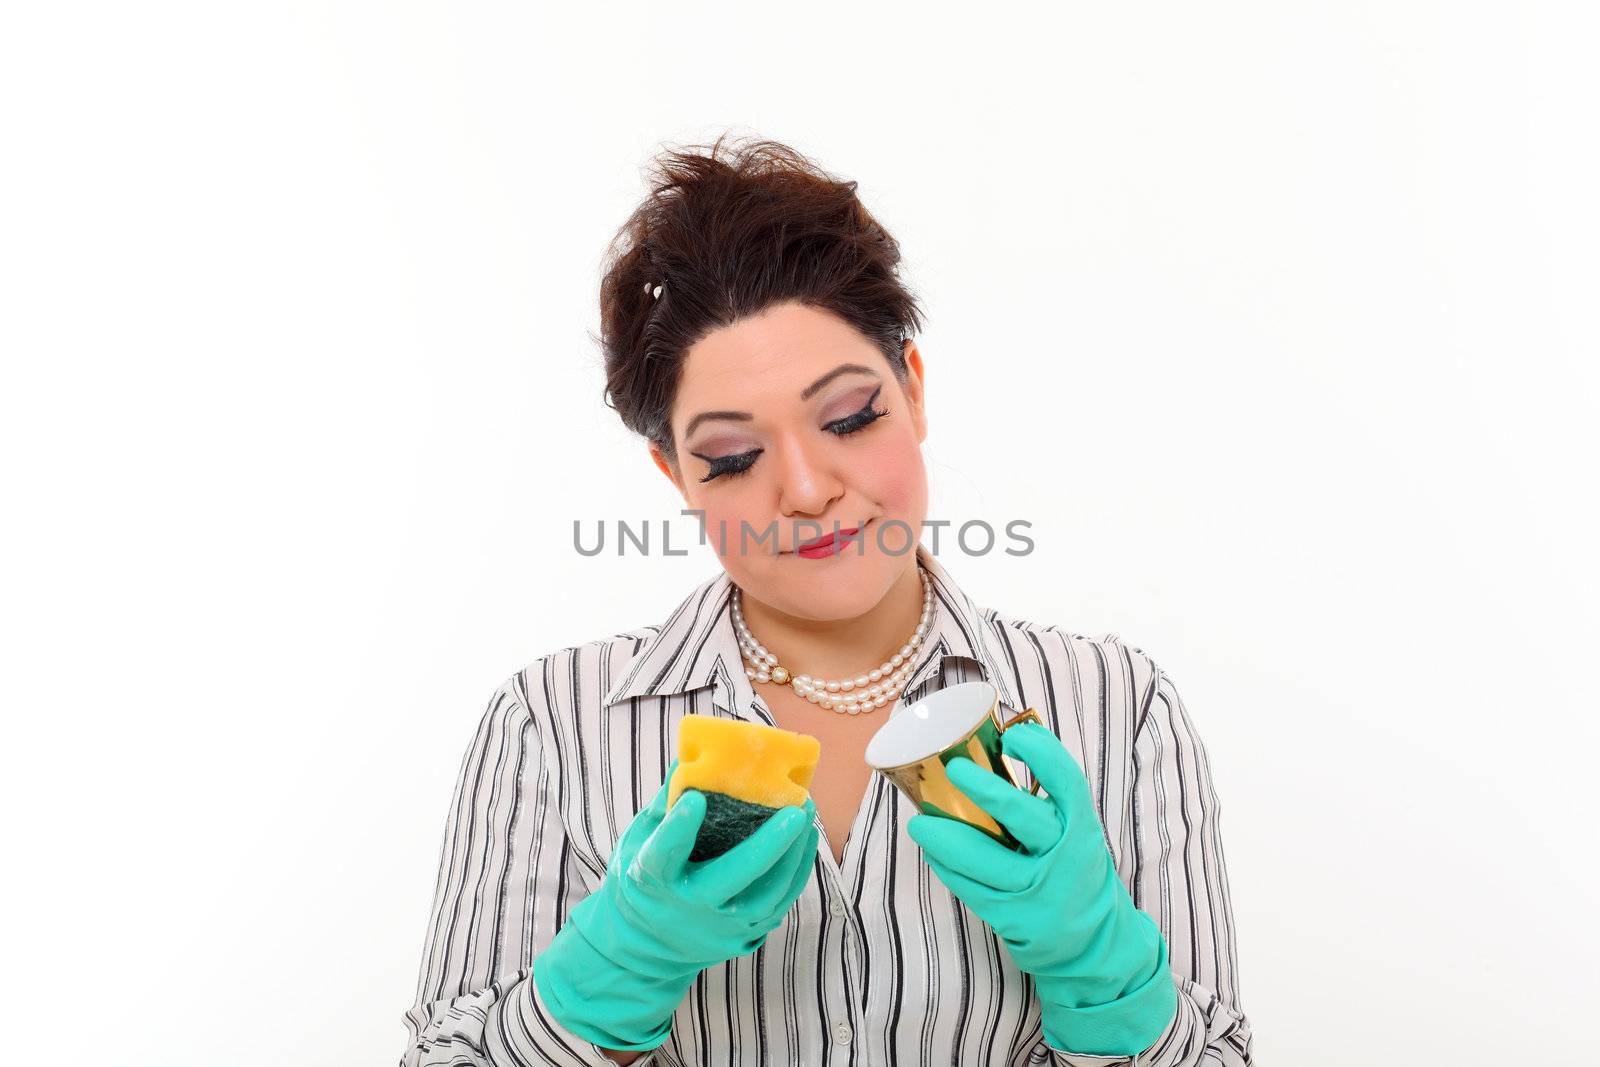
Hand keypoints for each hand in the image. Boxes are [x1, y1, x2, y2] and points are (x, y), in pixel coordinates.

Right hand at [534, 758, 818, 1050]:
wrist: (644, 947)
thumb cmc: (642, 880)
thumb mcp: (637, 843)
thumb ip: (664, 805)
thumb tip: (691, 757)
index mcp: (652, 880)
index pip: (663, 855)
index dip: (678, 829)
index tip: (695, 799)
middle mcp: (688, 907)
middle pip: (732, 877)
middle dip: (768, 844)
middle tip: (796, 810)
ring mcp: (720, 926)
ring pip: (766, 894)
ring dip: (792, 854)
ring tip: (806, 814)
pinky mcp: (743, 935)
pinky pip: (778, 903)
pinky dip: (796, 871)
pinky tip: (806, 841)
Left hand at [905, 722, 1175, 1055]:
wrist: (1096, 942)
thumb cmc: (1075, 868)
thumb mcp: (1076, 830)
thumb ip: (1051, 795)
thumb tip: (1008, 733)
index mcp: (1081, 825)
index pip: (1066, 779)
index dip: (1040, 752)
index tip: (1011, 736)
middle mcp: (1063, 856)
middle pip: (1021, 815)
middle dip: (984, 789)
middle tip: (954, 770)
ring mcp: (1037, 890)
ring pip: (983, 858)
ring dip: (944, 837)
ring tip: (919, 823)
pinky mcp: (1012, 916)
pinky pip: (970, 888)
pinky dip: (947, 868)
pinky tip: (932, 852)